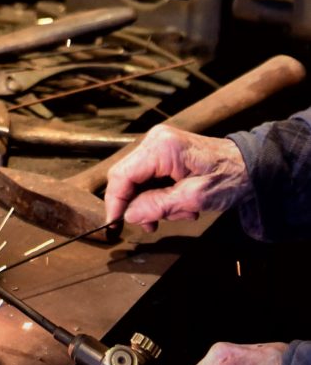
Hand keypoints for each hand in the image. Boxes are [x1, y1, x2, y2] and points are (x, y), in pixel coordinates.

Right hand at [104, 125, 251, 230]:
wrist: (251, 166)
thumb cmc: (229, 177)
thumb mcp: (195, 198)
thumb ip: (159, 205)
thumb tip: (129, 215)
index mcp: (161, 147)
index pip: (122, 175)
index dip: (115, 201)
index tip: (114, 224)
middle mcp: (154, 140)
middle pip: (126, 177)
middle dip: (138, 204)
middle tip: (154, 224)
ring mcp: (158, 144)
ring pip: (136, 180)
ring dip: (152, 202)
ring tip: (180, 212)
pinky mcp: (163, 152)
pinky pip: (147, 177)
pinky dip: (158, 195)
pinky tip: (180, 203)